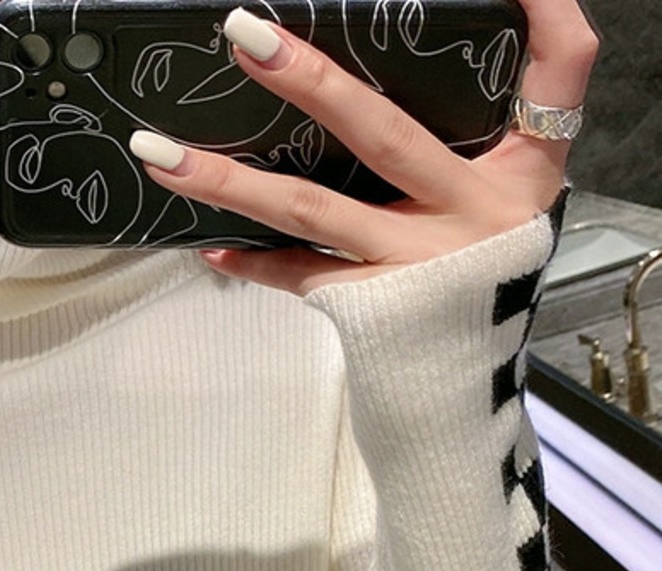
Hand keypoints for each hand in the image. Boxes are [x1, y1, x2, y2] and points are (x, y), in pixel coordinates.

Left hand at [129, 1, 597, 294]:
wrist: (469, 385)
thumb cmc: (482, 273)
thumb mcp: (509, 196)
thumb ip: (489, 129)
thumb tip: (435, 46)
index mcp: (520, 172)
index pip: (558, 71)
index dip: (545, 16)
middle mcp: (470, 214)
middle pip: (384, 135)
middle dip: (313, 81)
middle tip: (243, 36)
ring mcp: (413, 265)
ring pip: (314, 210)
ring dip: (232, 180)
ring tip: (160, 153)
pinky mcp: (369, 308)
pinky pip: (299, 274)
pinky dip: (253, 261)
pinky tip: (207, 246)